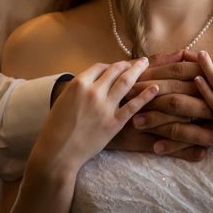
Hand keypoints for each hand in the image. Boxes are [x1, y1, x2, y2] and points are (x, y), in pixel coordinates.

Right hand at [30, 58, 158, 173]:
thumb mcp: (63, 100)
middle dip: (127, 64)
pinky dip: (146, 95)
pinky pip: (133, 106)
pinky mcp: (114, 123)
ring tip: (146, 63)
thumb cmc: (56, 127)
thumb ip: (79, 89)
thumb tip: (92, 82)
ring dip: (137, 70)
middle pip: (115, 71)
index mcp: (79, 84)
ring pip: (126, 82)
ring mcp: (105, 107)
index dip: (111, 65)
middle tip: (138, 61)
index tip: (118, 66)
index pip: (100, 67)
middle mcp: (94, 91)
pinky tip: (155, 88)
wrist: (58, 151)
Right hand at [108, 51, 212, 159]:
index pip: (180, 75)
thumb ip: (159, 63)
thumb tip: (185, 53)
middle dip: (208, 107)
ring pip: (174, 126)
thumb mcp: (133, 73)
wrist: (81, 115)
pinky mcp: (134, 140)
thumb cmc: (112, 91)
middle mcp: (142, 97)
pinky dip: (181, 152)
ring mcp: (139, 119)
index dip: (205, 78)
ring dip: (199, 133)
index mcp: (146, 78)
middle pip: (181, 100)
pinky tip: (201, 155)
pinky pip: (162, 147)